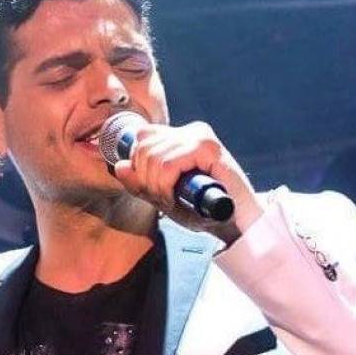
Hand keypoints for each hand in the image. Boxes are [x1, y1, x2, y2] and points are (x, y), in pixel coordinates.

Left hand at [112, 121, 263, 238]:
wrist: (236, 224)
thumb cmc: (203, 210)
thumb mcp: (164, 196)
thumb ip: (140, 182)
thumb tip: (119, 166)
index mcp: (181, 135)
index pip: (142, 136)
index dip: (137, 165)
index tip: (150, 188)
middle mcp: (191, 130)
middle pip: (144, 146)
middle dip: (144, 179)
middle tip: (161, 199)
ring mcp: (201, 137)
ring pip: (153, 156)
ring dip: (155, 186)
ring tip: (170, 201)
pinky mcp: (209, 148)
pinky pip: (168, 164)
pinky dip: (165, 185)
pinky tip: (174, 197)